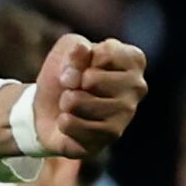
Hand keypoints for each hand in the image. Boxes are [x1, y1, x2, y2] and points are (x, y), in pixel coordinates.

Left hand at [30, 33, 146, 159]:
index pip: (105, 53)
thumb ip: (74, 47)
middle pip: (92, 80)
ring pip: (79, 103)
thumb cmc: (65, 75)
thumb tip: (81, 51)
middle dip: (72, 83)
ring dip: (65, 103)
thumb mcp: (65, 52)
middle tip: (75, 88)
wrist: (49, 110)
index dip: (80, 59)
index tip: (82, 67)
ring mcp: (126, 115)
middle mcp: (137, 87)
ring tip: (72, 105)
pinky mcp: (109, 138)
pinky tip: (71, 122)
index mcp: (133, 61)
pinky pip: (72, 126)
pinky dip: (63, 122)